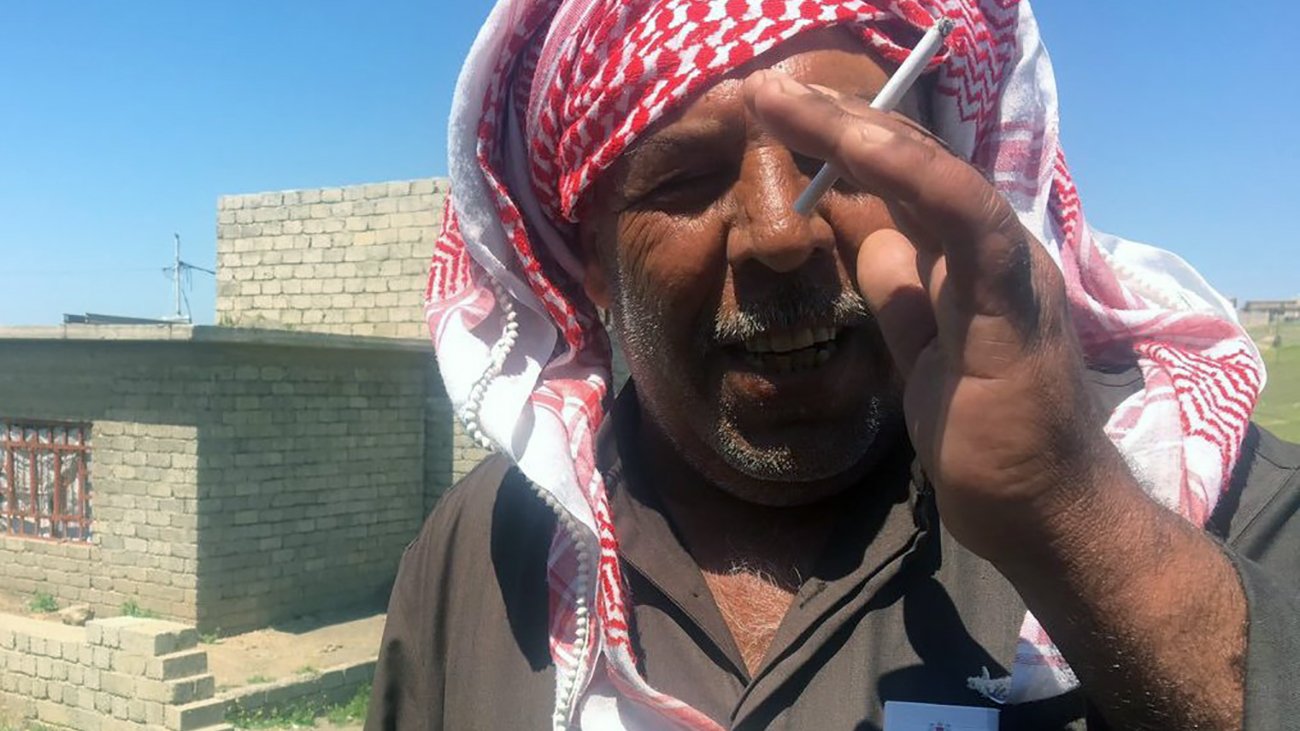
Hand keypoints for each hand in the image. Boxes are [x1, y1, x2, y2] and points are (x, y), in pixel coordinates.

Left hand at [743, 70, 1127, 564]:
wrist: (1042, 514)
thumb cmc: (990, 440)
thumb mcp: (922, 352)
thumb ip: (903, 294)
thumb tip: (872, 241)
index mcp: (971, 260)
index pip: (905, 180)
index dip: (845, 143)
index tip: (780, 120)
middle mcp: (994, 249)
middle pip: (913, 161)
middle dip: (836, 120)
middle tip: (766, 92)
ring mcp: (1009, 269)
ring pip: (935, 173)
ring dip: (858, 130)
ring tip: (788, 103)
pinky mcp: (1012, 304)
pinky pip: (967, 221)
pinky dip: (913, 174)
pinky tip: (856, 144)